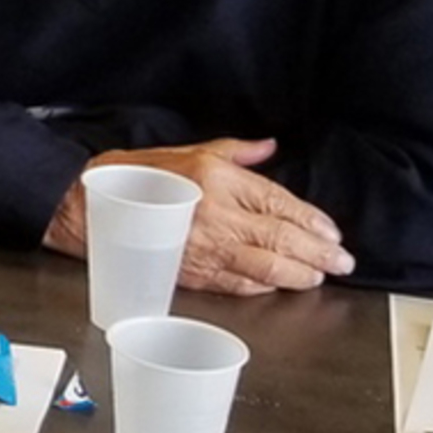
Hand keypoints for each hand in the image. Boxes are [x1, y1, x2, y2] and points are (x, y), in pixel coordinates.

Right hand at [40, 138, 354, 294]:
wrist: (90, 208)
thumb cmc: (135, 176)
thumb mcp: (187, 150)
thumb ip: (235, 151)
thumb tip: (268, 147)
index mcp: (218, 180)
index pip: (279, 203)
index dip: (311, 221)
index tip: (333, 233)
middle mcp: (216, 215)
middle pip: (281, 238)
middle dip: (318, 253)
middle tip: (342, 262)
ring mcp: (205, 247)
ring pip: (265, 266)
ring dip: (298, 274)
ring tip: (319, 276)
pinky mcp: (191, 272)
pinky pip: (236, 283)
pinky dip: (262, 286)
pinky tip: (277, 285)